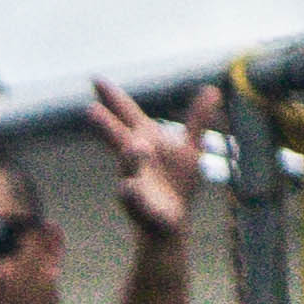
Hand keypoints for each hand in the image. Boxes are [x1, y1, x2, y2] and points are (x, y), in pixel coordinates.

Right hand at [81, 78, 215, 241]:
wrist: (170, 223)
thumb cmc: (176, 183)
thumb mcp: (190, 149)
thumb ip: (197, 119)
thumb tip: (212, 89)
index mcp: (146, 141)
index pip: (127, 115)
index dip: (113, 99)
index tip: (97, 80)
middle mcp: (134, 159)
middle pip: (118, 139)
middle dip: (106, 126)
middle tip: (91, 111)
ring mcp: (134, 181)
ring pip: (129, 168)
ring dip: (130, 158)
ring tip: (135, 146)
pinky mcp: (140, 207)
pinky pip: (133, 199)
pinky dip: (130, 193)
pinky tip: (129, 188)